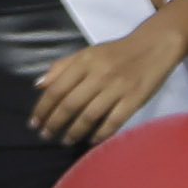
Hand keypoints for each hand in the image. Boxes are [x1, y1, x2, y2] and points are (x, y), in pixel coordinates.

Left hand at [30, 22, 187, 143]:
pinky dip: (100, 133)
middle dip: (55, 122)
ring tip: (66, 140)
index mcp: (84, 61)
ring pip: (90, 115)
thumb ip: (62, 67)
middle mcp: (98, 74)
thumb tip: (39, 85)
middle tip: (46, 135)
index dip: (43, 108)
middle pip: (70, 104)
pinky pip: (113, 121)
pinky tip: (91, 140)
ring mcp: (117, 88)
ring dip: (75, 131)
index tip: (34, 122)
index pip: (56, 88)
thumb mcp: (87, 53)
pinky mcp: (133, 100)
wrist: (153, 47)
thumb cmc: (116, 52)